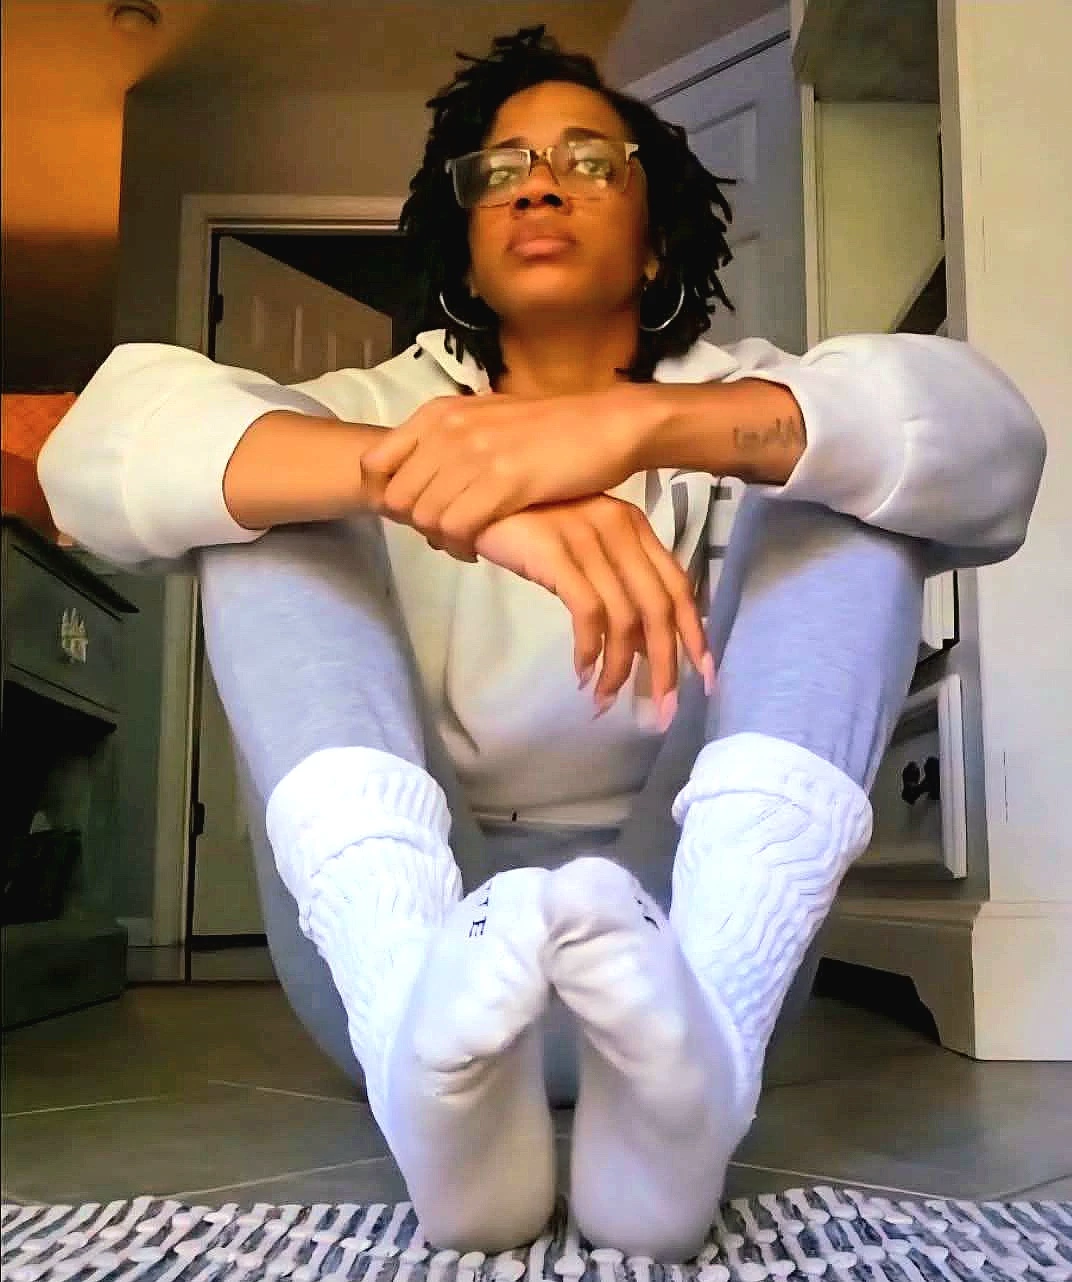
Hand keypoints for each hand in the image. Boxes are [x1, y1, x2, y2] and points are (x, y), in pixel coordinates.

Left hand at [360, 386, 654, 552]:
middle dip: (415, 525)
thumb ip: (450, 438)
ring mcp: (475, 455)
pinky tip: (481, 548)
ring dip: (441, 540)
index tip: (411, 512)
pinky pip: (457, 529)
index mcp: (440, 413)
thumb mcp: (488, 418)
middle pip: (397, 498)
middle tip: (444, 533)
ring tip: (465, 543)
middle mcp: (449, 430)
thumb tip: (421, 471)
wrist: (608, 425)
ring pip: (424, 518)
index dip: (384, 496)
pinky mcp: (503, 483)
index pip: (374, 462)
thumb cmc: (551, 427)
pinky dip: (463, 547)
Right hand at [473, 495, 714, 721]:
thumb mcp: (582, 547)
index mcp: (634, 525)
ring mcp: (588, 537)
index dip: (695, 634)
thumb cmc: (525, 525)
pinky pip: (588, 612)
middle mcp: (619, 528)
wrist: (469, 495)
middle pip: (660, 607)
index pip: (678, 585)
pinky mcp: (555, 551)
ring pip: (625, 617)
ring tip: (605, 700)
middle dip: (667, 664)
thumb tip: (641, 643)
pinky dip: (589, 649)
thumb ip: (615, 583)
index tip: (704, 677)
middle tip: (664, 709)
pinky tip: (582, 672)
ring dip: (620, 668)